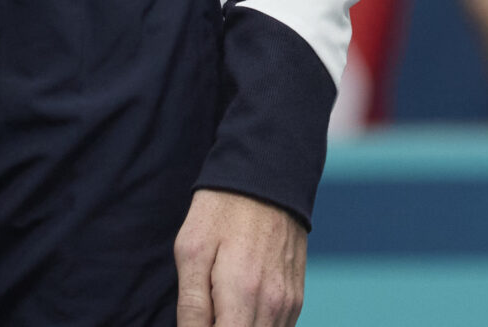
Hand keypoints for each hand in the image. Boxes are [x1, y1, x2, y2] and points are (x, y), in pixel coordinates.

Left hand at [174, 189, 305, 326]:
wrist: (268, 176)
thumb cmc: (222, 210)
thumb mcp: (191, 251)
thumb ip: (191, 307)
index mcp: (243, 294)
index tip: (198, 320)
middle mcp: (273, 305)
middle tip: (206, 312)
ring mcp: (289, 303)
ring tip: (220, 307)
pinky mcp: (296, 297)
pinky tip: (238, 310)